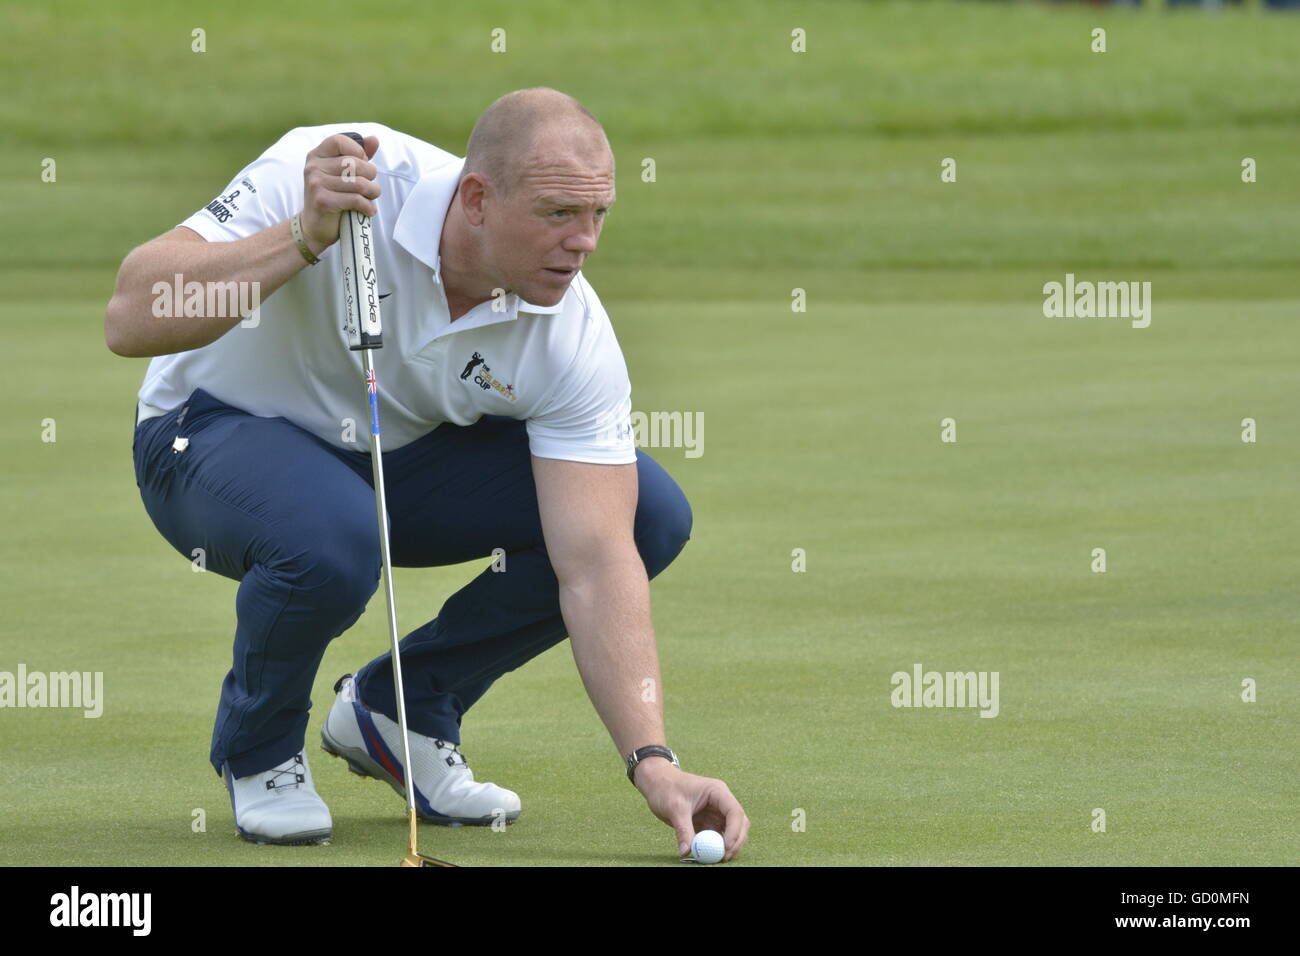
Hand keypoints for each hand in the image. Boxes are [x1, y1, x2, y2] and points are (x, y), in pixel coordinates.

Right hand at [300, 133, 381, 253]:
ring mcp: (316, 184)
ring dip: (372, 192)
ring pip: (359, 183)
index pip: (340, 140)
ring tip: (371, 198)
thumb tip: (374, 139)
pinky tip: (368, 210)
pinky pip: (356, 200)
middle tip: (370, 187)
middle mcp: (313, 167)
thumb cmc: (333, 197)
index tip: (362, 164)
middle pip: (354, 163)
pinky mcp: (322, 201)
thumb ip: (357, 155)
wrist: (315, 227)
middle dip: (370, 176)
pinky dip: (368, 207)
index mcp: (317, 155)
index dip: (358, 151)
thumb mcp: (342, 174)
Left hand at [634, 759, 749, 861]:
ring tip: (715, 858)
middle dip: (735, 841)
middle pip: (739, 823)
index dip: (734, 831)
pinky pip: (718, 837)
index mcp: (717, 791)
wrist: (657, 783)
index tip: (726, 848)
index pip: (734, 811)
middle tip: (724, 858)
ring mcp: (717, 813)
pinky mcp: (709, 822)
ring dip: (728, 846)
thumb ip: (683, 829)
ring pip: (732, 832)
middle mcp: (721, 802)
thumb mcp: (674, 808)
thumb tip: (687, 852)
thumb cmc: (666, 788)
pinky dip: (716, 847)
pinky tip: (707, 854)